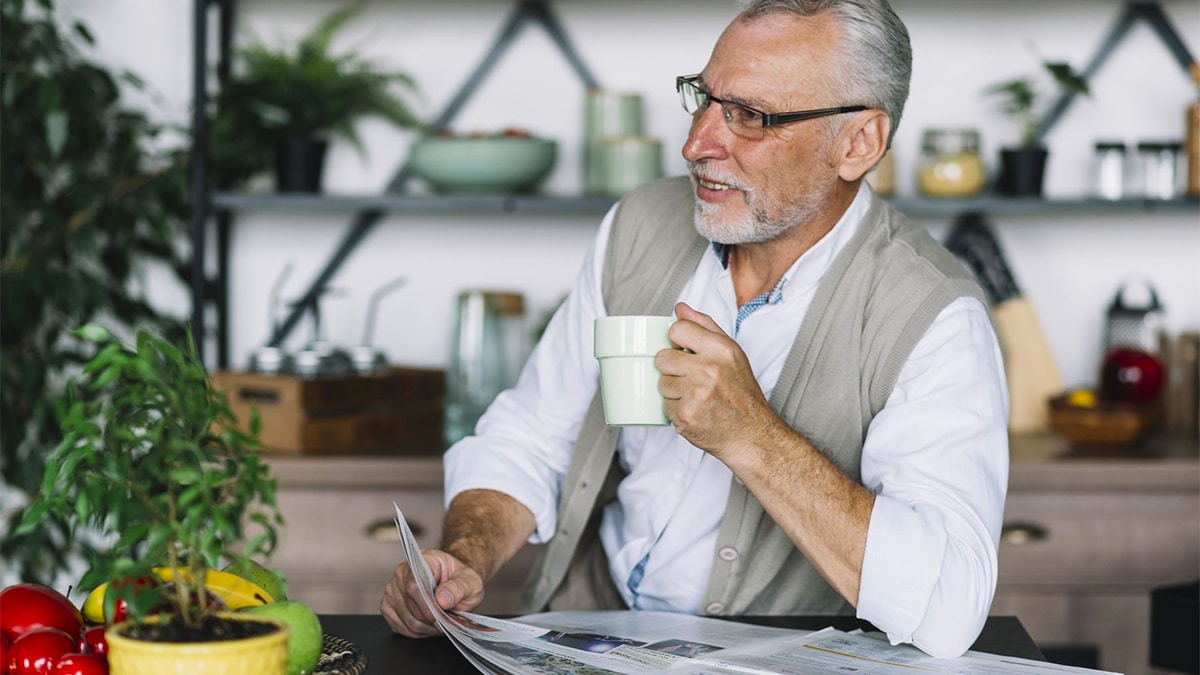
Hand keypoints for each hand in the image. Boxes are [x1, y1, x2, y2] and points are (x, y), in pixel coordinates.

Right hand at [380, 549, 484, 637]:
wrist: (453, 582)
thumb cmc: (460, 580)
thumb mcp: (470, 581)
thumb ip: (459, 588)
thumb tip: (442, 599)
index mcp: (422, 561)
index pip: (415, 585)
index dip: (428, 605)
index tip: (442, 615)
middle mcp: (402, 573)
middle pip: (411, 606)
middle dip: (432, 619)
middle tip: (447, 621)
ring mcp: (392, 589)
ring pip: (407, 620)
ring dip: (427, 628)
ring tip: (440, 623)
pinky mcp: (388, 606)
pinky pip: (400, 627)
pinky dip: (417, 632)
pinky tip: (429, 625)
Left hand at [657, 302, 779, 458]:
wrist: (752, 435)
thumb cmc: (742, 393)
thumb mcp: (732, 353)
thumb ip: (705, 326)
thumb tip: (680, 308)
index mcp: (720, 349)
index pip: (677, 330)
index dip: (677, 341)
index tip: (684, 351)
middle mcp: (708, 370)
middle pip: (662, 358)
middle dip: (672, 368)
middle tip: (691, 378)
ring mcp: (696, 394)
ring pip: (661, 383)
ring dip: (673, 391)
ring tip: (695, 396)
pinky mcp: (685, 417)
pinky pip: (664, 406)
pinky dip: (676, 410)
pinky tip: (694, 411)